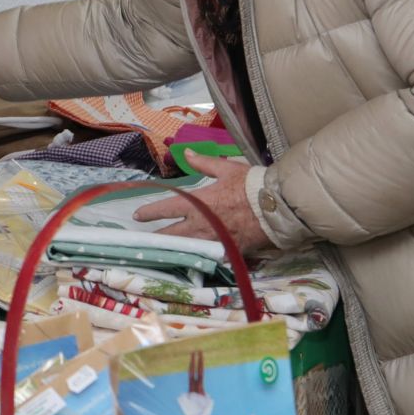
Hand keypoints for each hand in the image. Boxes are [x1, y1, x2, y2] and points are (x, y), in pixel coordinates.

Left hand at [132, 151, 269, 251]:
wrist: (276, 206)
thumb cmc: (250, 185)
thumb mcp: (226, 169)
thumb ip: (203, 163)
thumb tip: (185, 153)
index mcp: (197, 203)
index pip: (166, 208)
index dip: (149, 212)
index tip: (137, 216)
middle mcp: (201, 224)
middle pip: (171, 234)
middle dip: (157, 237)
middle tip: (143, 241)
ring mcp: (214, 240)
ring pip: (187, 248)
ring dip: (174, 248)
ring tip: (161, 251)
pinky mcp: (228, 250)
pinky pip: (210, 257)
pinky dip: (200, 259)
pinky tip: (193, 261)